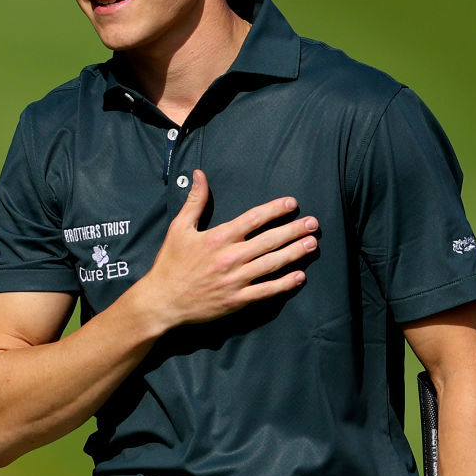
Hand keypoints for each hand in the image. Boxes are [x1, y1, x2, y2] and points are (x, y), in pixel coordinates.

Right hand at [145, 170, 318, 330]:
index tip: (292, 204)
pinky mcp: (236, 300)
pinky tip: (300, 276)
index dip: (275, 210)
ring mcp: (235, 280)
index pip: (252, 219)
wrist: (162, 301)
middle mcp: (230, 258)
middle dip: (294, 230)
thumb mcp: (179, 228)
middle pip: (269, 240)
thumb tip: (201, 174)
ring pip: (271, 264)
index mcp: (218, 238)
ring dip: (294, 253)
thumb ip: (195, 201)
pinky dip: (284, 284)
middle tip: (314, 223)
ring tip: (312, 244)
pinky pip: (265, 291)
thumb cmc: (170, 264)